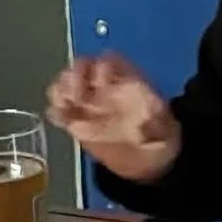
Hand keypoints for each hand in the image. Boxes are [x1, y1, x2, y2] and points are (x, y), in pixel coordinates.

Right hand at [47, 54, 181, 182]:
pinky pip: (60, 108)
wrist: (149, 160)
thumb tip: (145, 122)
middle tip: (76, 96)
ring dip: (61, 90)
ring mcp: (90, 103)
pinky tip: (61, 120)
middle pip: (83, 67)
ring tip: (65, 107)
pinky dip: (56, 110)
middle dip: (75, 76)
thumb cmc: (159, 137)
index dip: (102, 68)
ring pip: (67, 83)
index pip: (109, 61)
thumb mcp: (165, 130)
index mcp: (127, 82)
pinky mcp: (78, 121)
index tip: (101, 85)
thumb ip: (156, 123)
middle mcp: (105, 87)